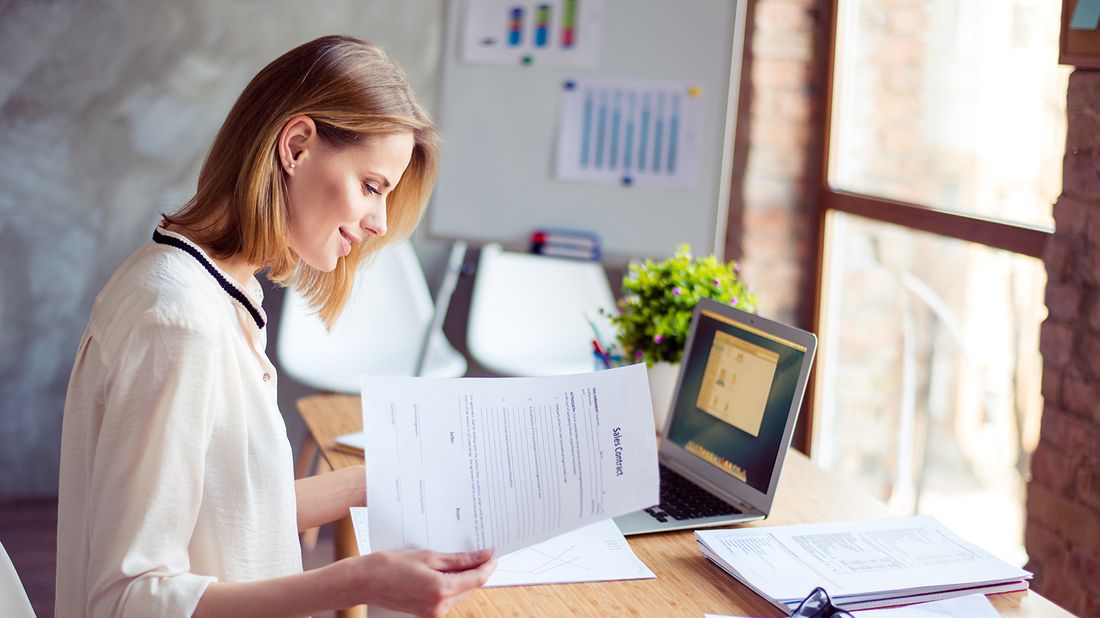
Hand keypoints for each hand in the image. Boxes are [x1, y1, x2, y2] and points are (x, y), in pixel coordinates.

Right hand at [340, 548, 496, 616]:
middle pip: (470, 587)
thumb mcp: (428, 556)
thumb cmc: (391, 565)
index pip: (477, 579)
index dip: (488, 565)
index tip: (494, 553)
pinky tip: (445, 569)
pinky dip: (450, 584)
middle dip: (476, 570)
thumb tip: (483, 556)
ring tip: (458, 557)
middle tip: (478, 550)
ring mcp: (433, 612)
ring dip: (463, 577)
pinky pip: (447, 597)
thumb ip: (459, 559)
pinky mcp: (426, 613)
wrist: (364, 581)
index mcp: (442, 590)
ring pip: (460, 592)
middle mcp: (440, 607)